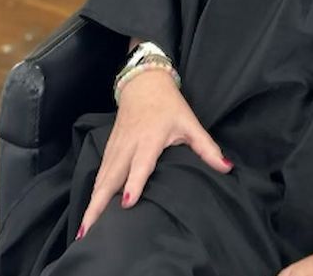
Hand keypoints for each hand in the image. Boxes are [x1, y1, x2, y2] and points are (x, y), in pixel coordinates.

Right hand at [78, 68, 231, 237]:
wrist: (143, 81)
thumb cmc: (168, 104)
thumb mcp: (189, 122)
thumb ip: (206, 147)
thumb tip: (226, 167)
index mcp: (150, 138)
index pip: (141, 164)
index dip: (134, 183)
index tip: (127, 203)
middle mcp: (129, 145)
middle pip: (112, 177)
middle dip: (100, 203)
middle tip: (89, 230)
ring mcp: (116, 147)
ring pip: (102, 178)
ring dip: (92, 202)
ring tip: (85, 229)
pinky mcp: (109, 148)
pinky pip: (100, 173)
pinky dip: (93, 192)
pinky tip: (89, 210)